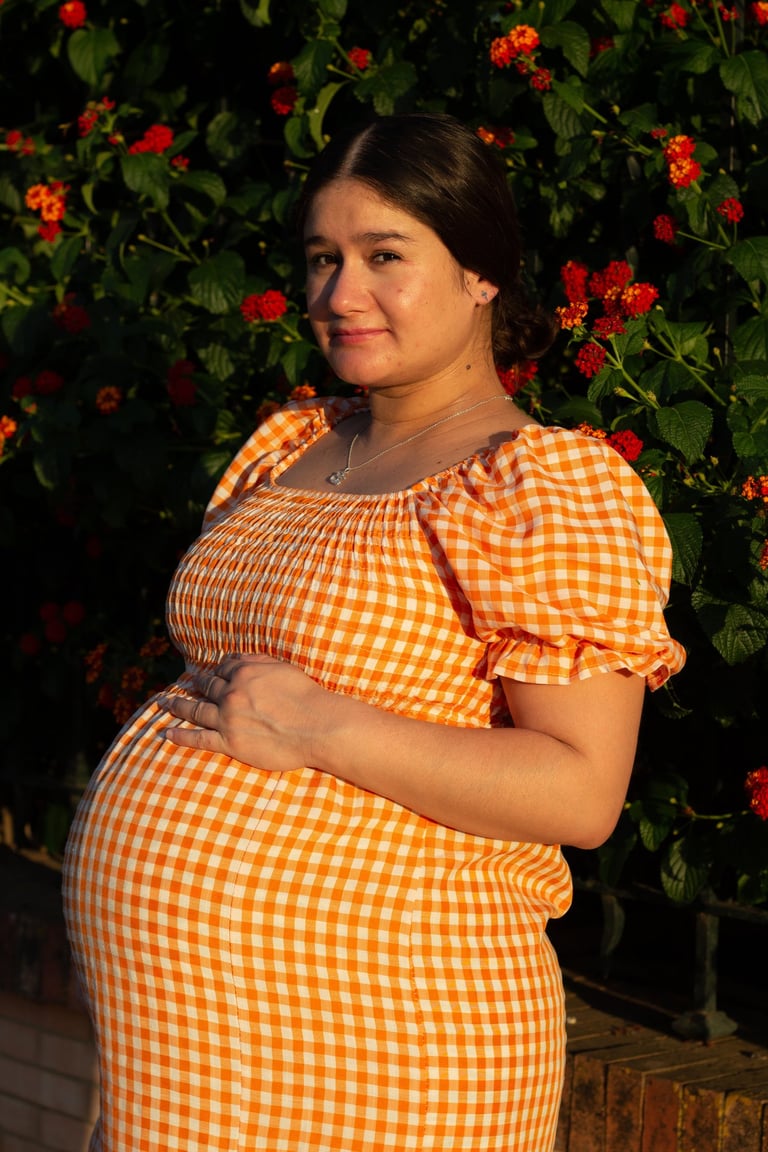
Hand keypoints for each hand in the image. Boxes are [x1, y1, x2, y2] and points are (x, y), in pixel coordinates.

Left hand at [161, 653, 326, 771]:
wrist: (316, 726)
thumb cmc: (306, 696)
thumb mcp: (282, 668)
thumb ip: (257, 660)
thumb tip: (235, 656)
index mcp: (244, 673)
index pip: (223, 667)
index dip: (217, 670)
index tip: (211, 673)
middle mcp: (231, 693)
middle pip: (207, 686)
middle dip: (195, 684)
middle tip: (184, 684)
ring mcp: (227, 719)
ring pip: (196, 709)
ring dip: (177, 705)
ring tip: (164, 703)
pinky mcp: (229, 742)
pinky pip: (199, 738)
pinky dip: (181, 735)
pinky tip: (167, 733)